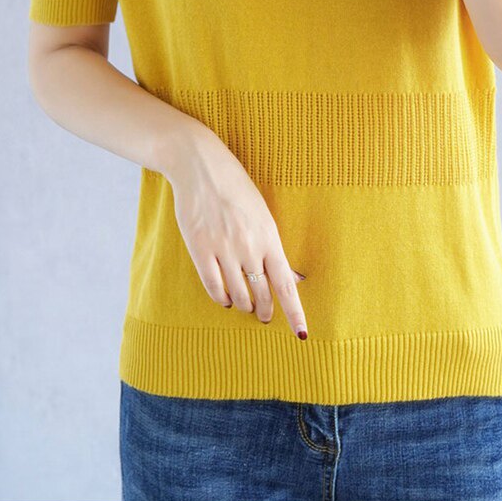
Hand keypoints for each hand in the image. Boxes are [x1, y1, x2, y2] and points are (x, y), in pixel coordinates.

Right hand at [167, 133, 308, 338]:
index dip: (295, 312)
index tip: (302, 334)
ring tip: (244, 305)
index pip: (286, 284)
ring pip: (238, 295)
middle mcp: (249, 246)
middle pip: (262, 295)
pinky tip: (225, 297)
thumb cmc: (236, 189)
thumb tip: (294, 278)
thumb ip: (274, 248)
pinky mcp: (199, 248)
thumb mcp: (262, 214)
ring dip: (243, 306)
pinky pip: (213, 287)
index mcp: (269, 236)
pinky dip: (222, 298)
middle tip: (263, 316)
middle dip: (265, 311)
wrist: (201, 166)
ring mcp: (223, 249)